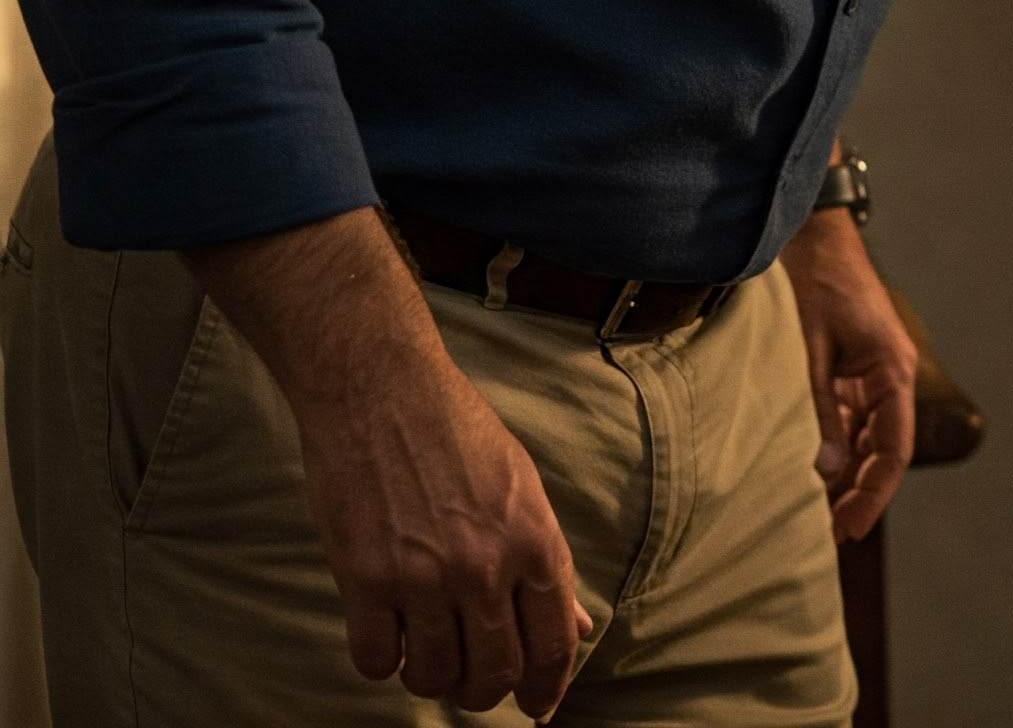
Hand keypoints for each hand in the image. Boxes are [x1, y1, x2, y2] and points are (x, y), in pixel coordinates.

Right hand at [297, 348, 588, 717]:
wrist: (382, 389)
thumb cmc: (457, 429)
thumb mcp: (522, 486)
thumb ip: (545, 561)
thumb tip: (574, 628)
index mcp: (534, 539)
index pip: (553, 644)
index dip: (548, 688)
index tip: (538, 707)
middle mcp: (484, 565)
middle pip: (494, 675)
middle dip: (485, 691)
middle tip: (471, 677)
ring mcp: (423, 576)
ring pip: (433, 677)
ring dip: (431, 675)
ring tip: (427, 645)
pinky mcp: (364, 580)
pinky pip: (376, 662)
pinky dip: (383, 659)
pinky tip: (387, 629)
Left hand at [779, 207, 916, 540]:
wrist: (813, 235)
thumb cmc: (815, 283)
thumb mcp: (810, 350)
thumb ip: (820, 410)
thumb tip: (827, 470)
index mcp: (891, 371)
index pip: (894, 449)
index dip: (874, 493)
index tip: (849, 529)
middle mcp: (890, 375)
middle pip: (885, 448)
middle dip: (861, 491)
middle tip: (831, 534)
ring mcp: (874, 372)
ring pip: (869, 436)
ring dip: (849, 471)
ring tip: (819, 511)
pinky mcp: (855, 367)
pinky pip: (853, 416)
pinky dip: (838, 443)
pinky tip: (815, 468)